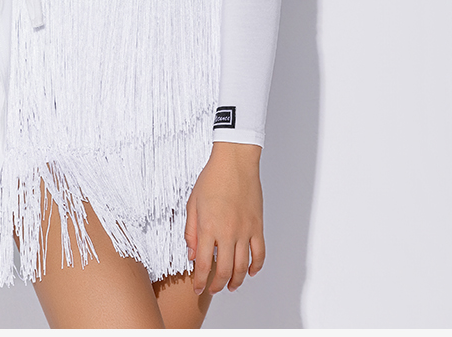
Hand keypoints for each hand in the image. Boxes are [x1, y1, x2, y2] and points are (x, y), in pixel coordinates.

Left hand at [184, 142, 264, 295]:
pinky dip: (256, 267)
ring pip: (243, 267)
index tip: (197, 288)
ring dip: (236, 281)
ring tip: (230, 286)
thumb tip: (192, 255)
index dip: (200, 281)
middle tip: (212, 289)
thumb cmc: (212, 178)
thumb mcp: (192, 203)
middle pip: (224, 271)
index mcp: (209, 227)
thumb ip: (191, 231)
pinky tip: (251, 272)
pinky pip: (260, 253)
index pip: (204, 265)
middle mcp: (228, 233)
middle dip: (216, 286)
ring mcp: (245, 231)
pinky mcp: (257, 226)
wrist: (235, 161)